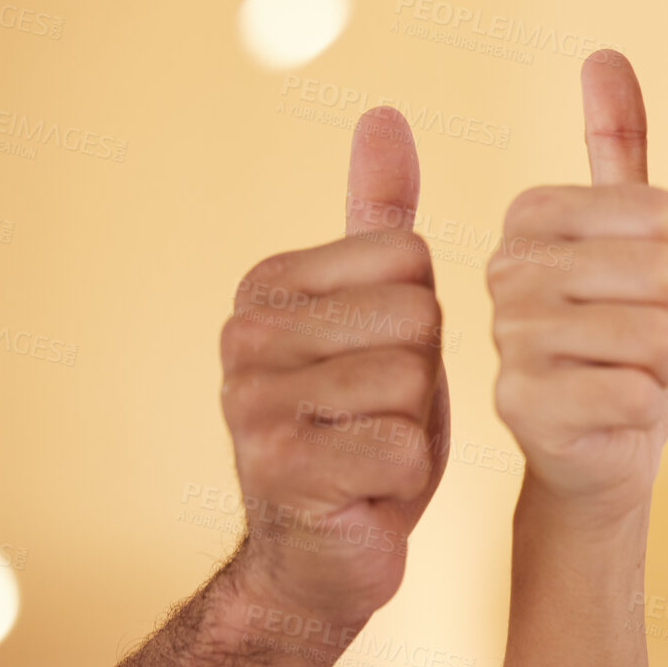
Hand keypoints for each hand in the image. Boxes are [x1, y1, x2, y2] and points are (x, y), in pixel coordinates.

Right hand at [220, 106, 449, 627]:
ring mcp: (252, 402)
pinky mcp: (281, 471)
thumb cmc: (362, 425)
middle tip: (377, 417)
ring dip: (412, 427)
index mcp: (269, 282)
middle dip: (421, 376)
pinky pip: (403, 445)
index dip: (422, 322)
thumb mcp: (381, 310)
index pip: (412, 258)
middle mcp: (244, 332)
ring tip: (369, 449)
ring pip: (411, 381)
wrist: (321, 554)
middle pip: (416, 316)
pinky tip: (364, 491)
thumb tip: (386, 112)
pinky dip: (403, 476)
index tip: (379, 362)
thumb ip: (380, 217)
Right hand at [488, 51, 667, 522]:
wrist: (597, 451)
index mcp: (531, 216)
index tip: (635, 292)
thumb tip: (604, 51)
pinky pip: (632, 390)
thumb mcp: (633, 239)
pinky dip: (642, 410)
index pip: (663, 217)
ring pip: (651, 333)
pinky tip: (612, 416)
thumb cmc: (623, 339)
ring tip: (623, 376)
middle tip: (633, 344)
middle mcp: (503, 268)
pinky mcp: (518, 405)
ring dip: (659, 368)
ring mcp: (505, 336)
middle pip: (661, 274)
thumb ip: (616, 147)